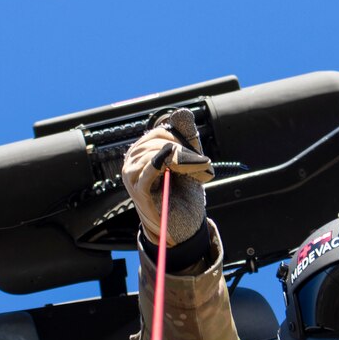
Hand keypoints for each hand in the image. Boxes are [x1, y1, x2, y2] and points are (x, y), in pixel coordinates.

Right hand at [122, 108, 214, 246]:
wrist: (183, 227)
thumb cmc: (183, 195)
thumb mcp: (190, 163)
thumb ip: (187, 138)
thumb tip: (182, 111)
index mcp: (144, 152)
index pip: (160, 132)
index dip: (181, 139)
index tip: (199, 156)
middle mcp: (134, 161)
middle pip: (157, 141)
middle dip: (184, 150)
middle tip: (205, 165)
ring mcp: (133, 176)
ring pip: (155, 153)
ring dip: (182, 160)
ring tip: (200, 172)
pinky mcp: (139, 191)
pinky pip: (148, 171)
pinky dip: (161, 163)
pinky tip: (171, 160)